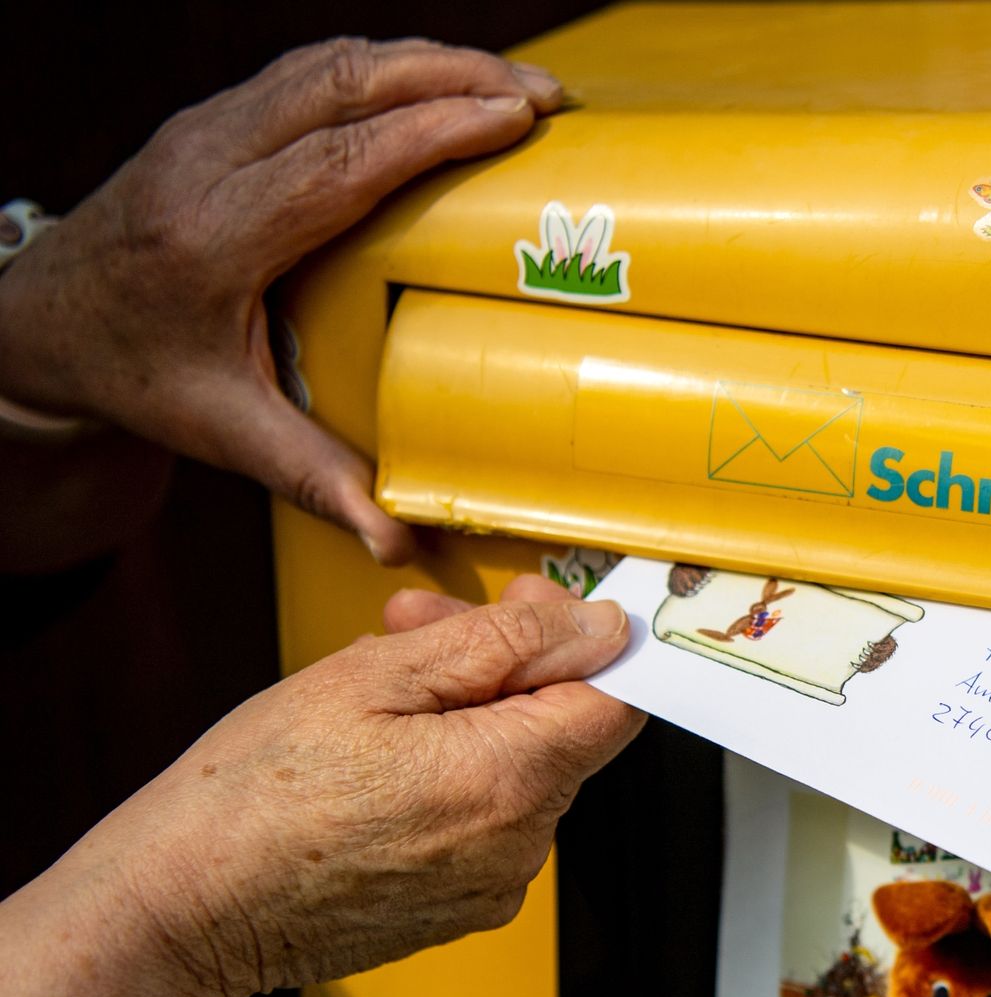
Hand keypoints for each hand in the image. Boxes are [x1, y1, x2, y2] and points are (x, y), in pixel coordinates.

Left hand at [0, 39, 564, 564]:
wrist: (42, 323)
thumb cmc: (138, 375)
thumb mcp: (225, 434)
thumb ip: (316, 479)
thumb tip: (398, 542)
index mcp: (214, 239)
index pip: (337, 162)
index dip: (431, 132)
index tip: (511, 120)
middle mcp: (205, 163)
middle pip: (340, 86)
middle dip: (451, 75)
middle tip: (542, 94)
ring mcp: (207, 129)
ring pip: (328, 64)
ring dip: (427, 61)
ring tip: (514, 83)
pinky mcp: (217, 118)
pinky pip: (312, 72)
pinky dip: (389, 67)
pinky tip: (446, 82)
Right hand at [62, 574, 642, 996]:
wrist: (182, 910)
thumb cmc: (252, 796)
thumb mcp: (372, 676)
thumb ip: (500, 645)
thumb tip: (593, 627)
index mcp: (510, 782)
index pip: (617, 700)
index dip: (579, 640)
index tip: (528, 609)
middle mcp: (520, 845)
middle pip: (562, 729)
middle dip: (502, 665)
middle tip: (412, 626)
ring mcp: (494, 885)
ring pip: (522, 770)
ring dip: (470, 715)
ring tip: (376, 690)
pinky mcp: (464, 908)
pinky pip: (489, 819)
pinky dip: (454, 773)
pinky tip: (380, 756)